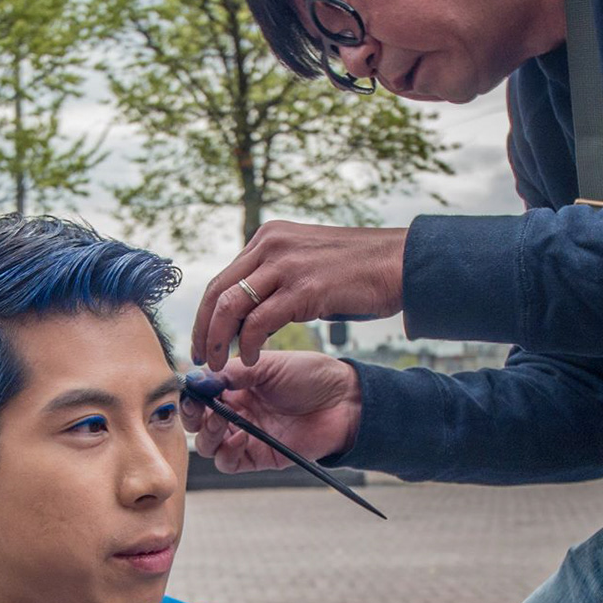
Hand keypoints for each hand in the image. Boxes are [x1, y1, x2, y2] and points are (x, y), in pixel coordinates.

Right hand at [182, 351, 362, 473]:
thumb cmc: (311, 376)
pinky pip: (229, 462)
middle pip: (198, 423)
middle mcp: (238, 412)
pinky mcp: (260, 456)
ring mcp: (247, 435)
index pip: (200, 395)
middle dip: (193, 417)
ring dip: (208, 434)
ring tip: (221, 420)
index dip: (191, 395)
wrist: (344, 401)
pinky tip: (238, 437)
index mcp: (236, 387)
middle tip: (200, 408)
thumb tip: (196, 378)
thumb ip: (231, 372)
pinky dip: (226, 453)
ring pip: (209, 445)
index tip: (191, 390)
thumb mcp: (267, 365)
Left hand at [191, 221, 406, 367]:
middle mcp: (271, 245)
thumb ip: (276, 282)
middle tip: (204, 360)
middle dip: (204, 331)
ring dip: (219, 340)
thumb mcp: (306, 265)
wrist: (399, 263)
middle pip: (217, 293)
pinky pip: (259, 321)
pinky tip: (252, 359)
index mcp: (268, 238)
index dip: (206, 315)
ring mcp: (286, 264)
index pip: (222, 280)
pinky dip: (248, 345)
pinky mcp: (303, 287)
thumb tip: (248, 317)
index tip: (203, 342)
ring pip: (230, 307)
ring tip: (222, 365)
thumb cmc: (357, 272)